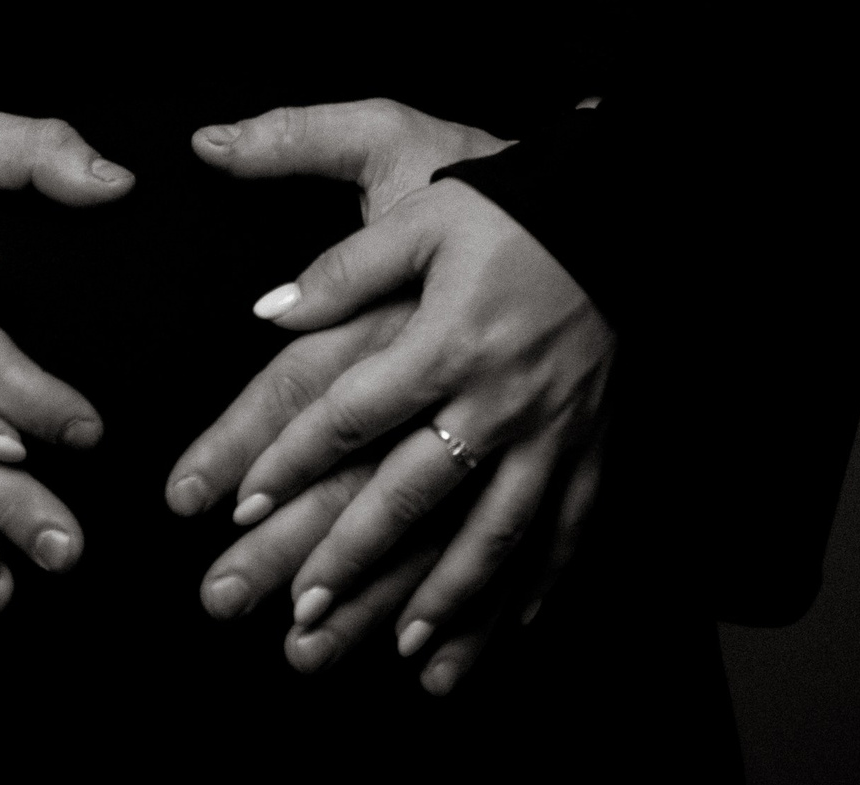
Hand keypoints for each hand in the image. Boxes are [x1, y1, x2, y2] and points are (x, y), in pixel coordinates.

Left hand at [174, 98, 610, 690]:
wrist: (619, 212)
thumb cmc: (504, 207)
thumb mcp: (417, 207)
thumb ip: (343, 265)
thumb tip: (268, 310)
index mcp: (444, 337)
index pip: (353, 412)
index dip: (291, 459)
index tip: (240, 508)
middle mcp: (496, 398)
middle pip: (415, 492)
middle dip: (354, 558)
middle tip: (300, 614)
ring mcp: (551, 433)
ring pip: (495, 534)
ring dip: (447, 599)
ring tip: (403, 652)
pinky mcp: (591, 447)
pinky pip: (565, 533)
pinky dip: (535, 590)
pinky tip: (506, 632)